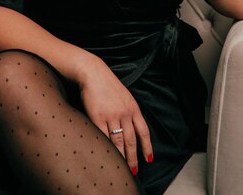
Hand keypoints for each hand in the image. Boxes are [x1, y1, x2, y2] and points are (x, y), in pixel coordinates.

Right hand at [77, 59, 152, 173]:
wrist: (93, 73)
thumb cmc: (107, 84)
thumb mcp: (125, 96)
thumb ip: (129, 111)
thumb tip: (131, 128)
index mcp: (133, 108)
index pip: (143, 131)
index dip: (147, 147)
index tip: (148, 159)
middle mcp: (124, 113)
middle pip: (131, 140)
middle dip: (133, 157)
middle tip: (134, 170)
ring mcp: (111, 116)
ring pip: (118, 142)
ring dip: (121, 156)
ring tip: (122, 167)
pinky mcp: (98, 117)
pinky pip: (104, 137)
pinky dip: (107, 148)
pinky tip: (108, 155)